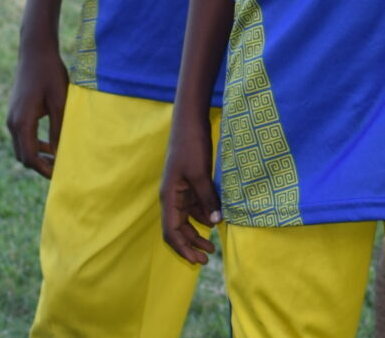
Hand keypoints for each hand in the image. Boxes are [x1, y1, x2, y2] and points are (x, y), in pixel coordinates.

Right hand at [5, 37, 68, 178]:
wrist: (35, 53)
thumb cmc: (51, 75)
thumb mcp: (60, 102)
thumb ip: (59, 128)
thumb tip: (62, 153)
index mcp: (22, 123)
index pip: (29, 157)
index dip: (44, 169)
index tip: (60, 176)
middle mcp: (12, 123)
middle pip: (23, 156)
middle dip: (41, 166)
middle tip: (62, 172)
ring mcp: (12, 118)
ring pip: (22, 147)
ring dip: (38, 156)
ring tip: (59, 161)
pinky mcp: (16, 113)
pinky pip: (23, 136)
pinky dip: (35, 144)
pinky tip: (52, 144)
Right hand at [159, 112, 220, 264]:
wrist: (189, 124)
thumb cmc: (191, 147)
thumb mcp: (201, 173)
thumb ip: (207, 198)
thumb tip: (215, 222)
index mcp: (169, 198)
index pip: (171, 232)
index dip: (183, 248)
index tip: (198, 260)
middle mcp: (171, 198)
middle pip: (177, 230)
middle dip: (190, 245)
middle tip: (207, 258)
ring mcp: (180, 192)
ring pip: (186, 220)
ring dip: (197, 233)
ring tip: (212, 246)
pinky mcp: (189, 184)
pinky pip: (194, 207)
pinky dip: (203, 216)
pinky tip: (215, 221)